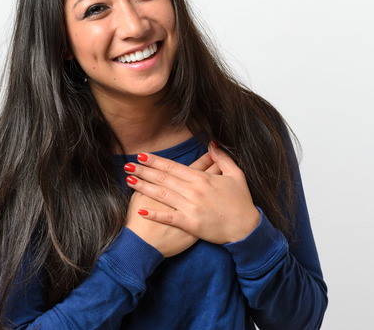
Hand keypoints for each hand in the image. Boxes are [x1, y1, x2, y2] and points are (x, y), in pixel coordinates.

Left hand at [124, 143, 260, 244]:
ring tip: (129, 180)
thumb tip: (212, 143)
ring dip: (143, 187)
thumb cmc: (242, 203)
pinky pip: (168, 217)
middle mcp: (193, 191)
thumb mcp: (236, 175)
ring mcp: (191, 207)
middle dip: (143, 171)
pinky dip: (154, 214)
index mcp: (202, 179)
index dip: (155, 161)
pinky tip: (140, 210)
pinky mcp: (190, 224)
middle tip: (127, 165)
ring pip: (162, 195)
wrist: (246, 230)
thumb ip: (223, 158)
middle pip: (163, 179)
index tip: (141, 156)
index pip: (173, 167)